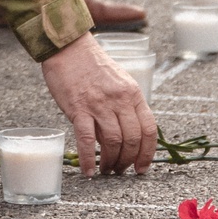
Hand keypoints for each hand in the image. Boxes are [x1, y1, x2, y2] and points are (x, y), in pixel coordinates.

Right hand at [40, 32, 154, 176]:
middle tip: (121, 170)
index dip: (147, 153)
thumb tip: (126, 137)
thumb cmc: (92, 65)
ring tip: (106, 170)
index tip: (141, 167)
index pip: (149, 129)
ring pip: (113, 142)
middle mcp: (120, 99)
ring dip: (111, 162)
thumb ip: (125, 106)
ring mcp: (99, 104)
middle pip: (132, 139)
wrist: (68, 47)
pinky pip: (87, 140)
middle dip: (128, 161)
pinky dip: (89, 159)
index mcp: (133, 93)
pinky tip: (89, 171)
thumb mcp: (119, 82)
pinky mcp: (78, 108)